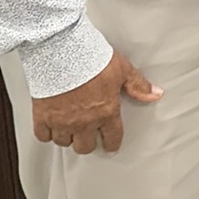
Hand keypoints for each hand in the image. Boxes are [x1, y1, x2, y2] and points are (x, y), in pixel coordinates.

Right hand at [32, 50, 160, 154]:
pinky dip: (46, 133)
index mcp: (106, 112)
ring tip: (68, 128)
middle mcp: (84, 122)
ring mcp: (62, 122)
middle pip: (85, 147)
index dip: (112, 144)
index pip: (112, 138)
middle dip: (87, 142)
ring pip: (64, 142)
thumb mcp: (122, 69)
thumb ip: (138, 85)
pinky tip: (50, 126)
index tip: (109, 145)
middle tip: (87, 135)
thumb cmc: (91, 58)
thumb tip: (155, 94)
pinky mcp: (43, 116)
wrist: (62, 51)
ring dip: (67, 136)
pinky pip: (43, 136)